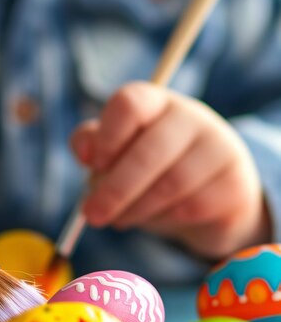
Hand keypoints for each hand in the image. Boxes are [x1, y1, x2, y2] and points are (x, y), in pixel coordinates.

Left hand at [70, 82, 270, 259]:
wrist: (206, 200)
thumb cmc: (147, 170)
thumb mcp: (114, 154)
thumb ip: (92, 145)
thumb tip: (85, 152)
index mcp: (154, 102)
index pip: (130, 103)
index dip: (107, 135)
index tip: (92, 165)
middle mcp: (190, 116)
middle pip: (149, 150)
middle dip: (115, 189)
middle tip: (92, 215)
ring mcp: (219, 147)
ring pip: (169, 184)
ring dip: (136, 209)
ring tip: (121, 219)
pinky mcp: (235, 182)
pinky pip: (191, 208)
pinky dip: (165, 219)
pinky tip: (159, 216)